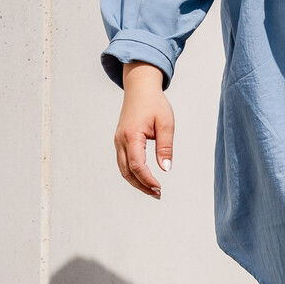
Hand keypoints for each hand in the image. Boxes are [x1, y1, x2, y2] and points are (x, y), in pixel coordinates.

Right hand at [114, 61, 173, 199]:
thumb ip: (165, 146)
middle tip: (158, 194)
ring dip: (136, 181)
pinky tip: (145, 178)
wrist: (140, 89)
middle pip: (127, 171)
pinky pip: (123, 162)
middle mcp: (120, 140)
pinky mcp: (120, 141)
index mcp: (131, 136)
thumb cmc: (155, 104)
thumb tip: (166, 168)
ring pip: (123, 168)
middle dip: (141, 185)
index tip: (160, 188)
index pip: (137, 165)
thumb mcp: (166, 124)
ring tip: (153, 190)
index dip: (148, 179)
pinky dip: (133, 173)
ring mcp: (118, 141)